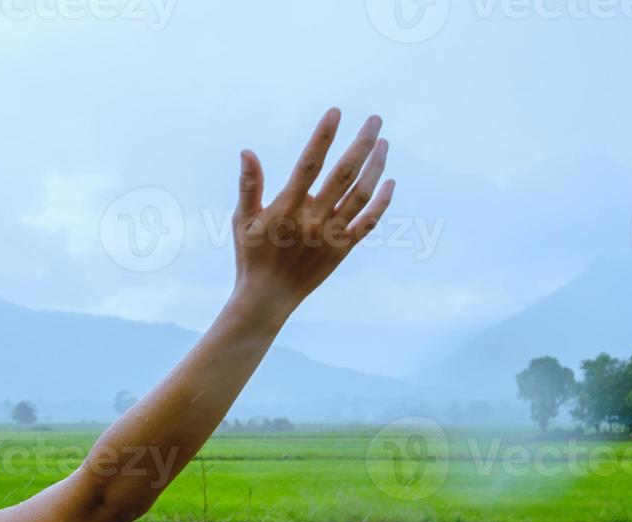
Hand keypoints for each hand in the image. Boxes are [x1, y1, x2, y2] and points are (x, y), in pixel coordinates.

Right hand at [231, 108, 393, 313]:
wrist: (268, 298)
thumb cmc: (251, 256)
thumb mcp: (243, 220)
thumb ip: (249, 184)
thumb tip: (247, 151)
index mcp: (287, 209)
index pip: (309, 164)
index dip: (324, 136)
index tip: (336, 112)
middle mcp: (313, 221)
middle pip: (344, 174)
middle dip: (362, 143)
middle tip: (375, 120)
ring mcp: (331, 236)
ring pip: (361, 194)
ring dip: (376, 166)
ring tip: (384, 143)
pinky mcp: (343, 249)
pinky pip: (368, 222)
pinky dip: (381, 202)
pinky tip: (389, 181)